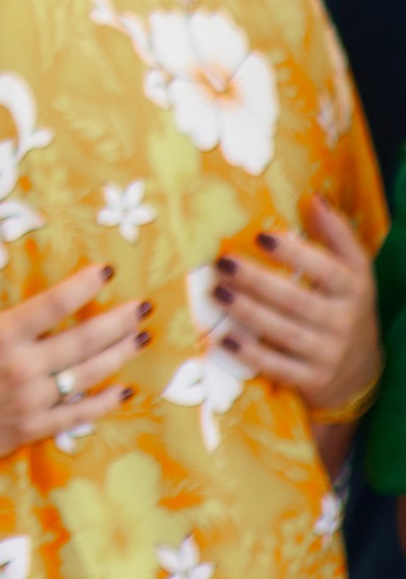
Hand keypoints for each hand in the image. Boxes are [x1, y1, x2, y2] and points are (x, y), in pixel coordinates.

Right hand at [0, 238, 147, 498]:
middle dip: (117, 321)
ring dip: (118, 356)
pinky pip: (75, 416)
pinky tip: (122, 392)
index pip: (53, 305)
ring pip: (86, 376)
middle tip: (144, 306)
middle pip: (82, 341)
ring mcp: (30, 403)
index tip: (106, 270)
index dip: (83, 286)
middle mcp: (22, 369)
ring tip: (142, 338)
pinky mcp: (29, 430)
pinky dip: (102, 404)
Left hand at [214, 199, 378, 418]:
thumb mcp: (354, 272)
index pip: (327, 270)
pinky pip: (277, 366)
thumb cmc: (347, 308)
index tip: (262, 236)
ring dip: (247, 312)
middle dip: (257, 281)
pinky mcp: (313, 381)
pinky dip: (248, 353)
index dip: (296, 254)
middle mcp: (344, 322)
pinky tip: (223, 338)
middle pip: (297, 300)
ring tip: (217, 292)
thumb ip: (336, 235)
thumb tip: (314, 197)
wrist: (362, 374)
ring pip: (283, 332)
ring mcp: (328, 354)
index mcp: (354, 290)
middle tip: (223, 263)